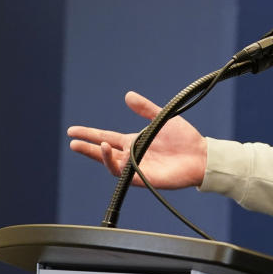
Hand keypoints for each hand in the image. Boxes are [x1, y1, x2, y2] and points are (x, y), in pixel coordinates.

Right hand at [67, 91, 207, 188]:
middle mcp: (132, 154)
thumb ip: (146, 109)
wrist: (201, 156)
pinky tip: (109, 152)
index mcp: (134, 141)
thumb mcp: (163, 118)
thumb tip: (127, 95)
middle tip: (72, 140)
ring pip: (110, 163)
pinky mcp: (141, 178)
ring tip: (89, 145)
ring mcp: (135, 167)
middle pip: (103, 151)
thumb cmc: (185, 138)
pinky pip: (122, 174)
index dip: (90, 134)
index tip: (72, 130)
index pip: (106, 137)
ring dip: (99, 154)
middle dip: (86, 147)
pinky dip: (112, 164)